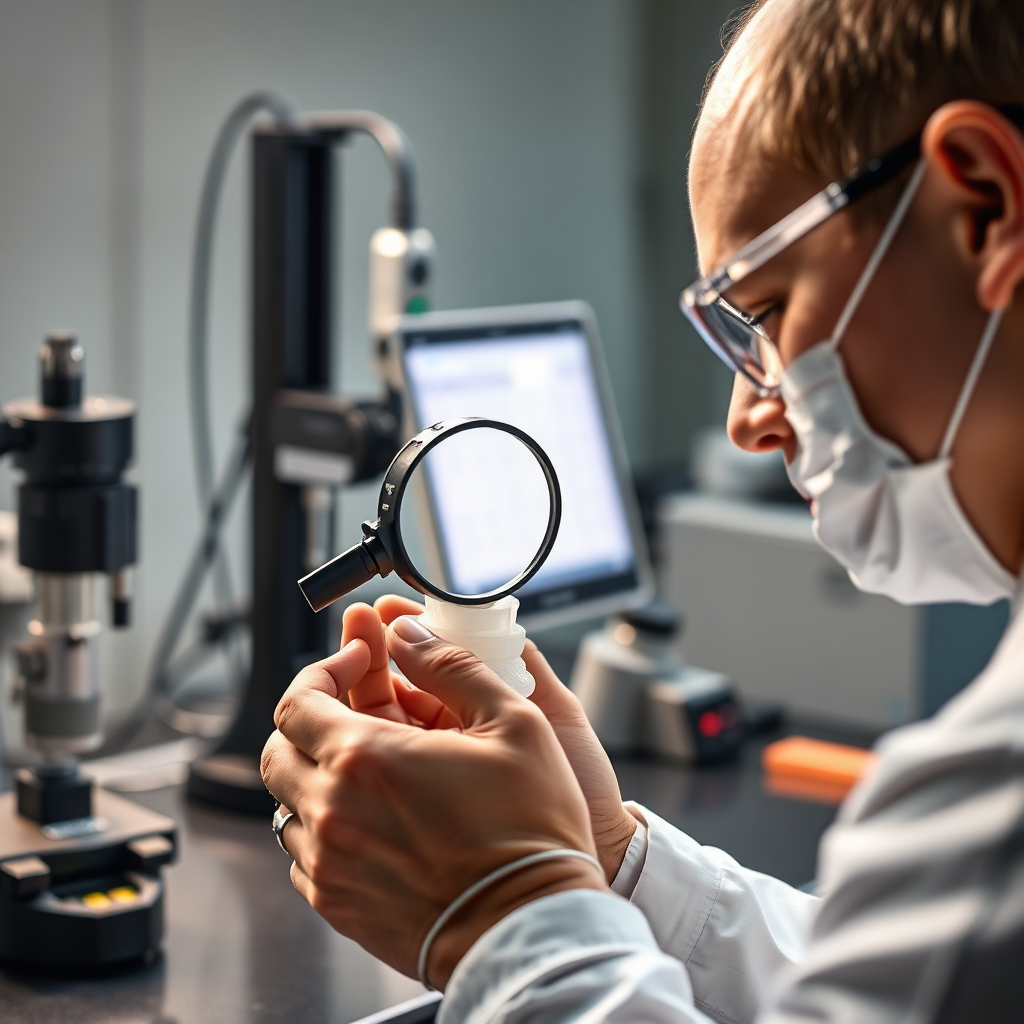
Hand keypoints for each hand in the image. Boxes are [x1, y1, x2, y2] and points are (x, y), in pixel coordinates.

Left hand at [260, 620, 605, 989]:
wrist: (530, 930)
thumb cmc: (529, 831)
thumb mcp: (513, 721)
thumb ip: (450, 666)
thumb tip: (409, 632)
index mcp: (365, 759)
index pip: (298, 700)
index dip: (323, 669)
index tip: (356, 660)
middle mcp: (332, 811)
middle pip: (280, 747)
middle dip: (312, 715)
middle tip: (354, 704)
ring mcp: (329, 863)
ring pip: (289, 800)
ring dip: (319, 769)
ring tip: (371, 761)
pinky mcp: (337, 903)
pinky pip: (304, 851)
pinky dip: (327, 821)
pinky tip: (374, 814)